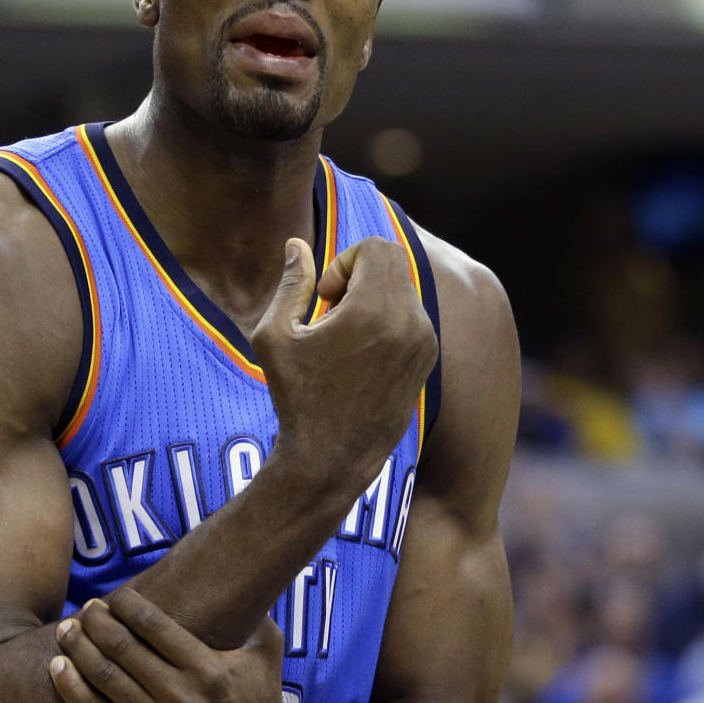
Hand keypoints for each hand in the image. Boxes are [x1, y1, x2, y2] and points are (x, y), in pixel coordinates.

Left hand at [49, 587, 296, 702]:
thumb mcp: (267, 654)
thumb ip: (255, 614)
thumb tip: (243, 576)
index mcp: (208, 669)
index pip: (154, 626)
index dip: (126, 605)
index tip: (114, 596)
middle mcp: (181, 697)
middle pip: (122, 648)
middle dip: (96, 622)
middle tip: (85, 609)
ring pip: (105, 679)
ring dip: (78, 649)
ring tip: (65, 631)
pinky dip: (73, 690)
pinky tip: (58, 668)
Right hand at [252, 237, 437, 492]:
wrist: (331, 458)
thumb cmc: (296, 398)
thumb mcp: (275, 336)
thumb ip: (291, 284)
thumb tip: (296, 244)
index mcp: (374, 310)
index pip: (377, 247)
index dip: (344, 261)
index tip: (324, 297)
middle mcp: (409, 322)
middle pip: (393, 262)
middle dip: (359, 275)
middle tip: (331, 313)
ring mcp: (424, 342)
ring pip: (403, 288)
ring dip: (371, 298)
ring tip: (343, 339)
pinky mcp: (428, 359)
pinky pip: (411, 315)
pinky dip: (386, 320)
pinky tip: (360, 356)